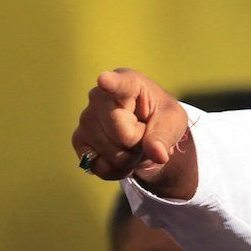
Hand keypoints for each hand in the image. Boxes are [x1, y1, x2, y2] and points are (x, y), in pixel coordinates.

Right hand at [70, 68, 196, 197]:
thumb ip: (165, 135)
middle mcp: (99, 97)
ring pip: (116, 156)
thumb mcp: (173, 121)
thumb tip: (158, 155)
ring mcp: (85, 119)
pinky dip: (118, 170)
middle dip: (141, 144)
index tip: (104, 80)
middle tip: (143, 133)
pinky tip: (120, 154)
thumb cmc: (159, 117)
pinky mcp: (78, 140)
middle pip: (125, 135)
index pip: (119, 84)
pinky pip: (102, 168)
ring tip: (132, 142)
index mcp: (128, 83)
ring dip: (131, 158)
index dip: (111, 83)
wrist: (144, 131)